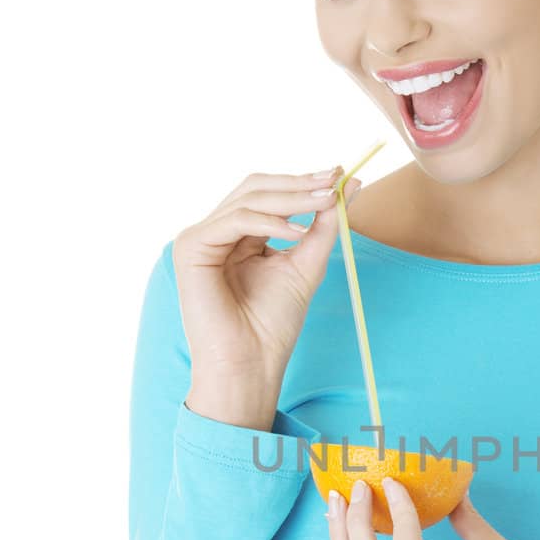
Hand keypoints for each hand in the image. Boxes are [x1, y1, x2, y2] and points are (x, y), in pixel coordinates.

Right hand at [173, 168, 363, 389]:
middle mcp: (216, 232)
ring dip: (292, 199)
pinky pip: (236, 220)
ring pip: (248, 199)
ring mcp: (200, 237)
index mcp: (238, 235)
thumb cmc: (272, 325)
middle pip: (256, 188)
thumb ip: (323, 225)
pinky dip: (270, 222)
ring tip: (325, 202)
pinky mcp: (191, 248)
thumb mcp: (307, 264)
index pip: (268, 194)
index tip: (338, 174)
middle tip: (332, 181)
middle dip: (298, 183)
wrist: (250, 364)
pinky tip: (298, 232)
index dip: (301, 182)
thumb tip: (348, 185)